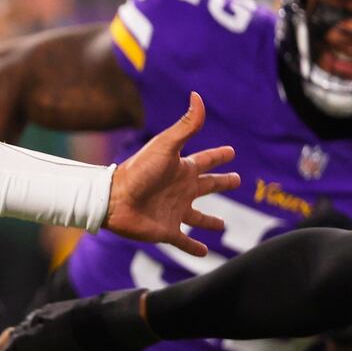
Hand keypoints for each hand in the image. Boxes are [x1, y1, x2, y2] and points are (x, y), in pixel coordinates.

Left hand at [105, 92, 237, 257]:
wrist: (114, 200)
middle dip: (222, 183)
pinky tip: (205, 253)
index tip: (232, 152)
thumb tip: (197, 97)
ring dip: (210, 222)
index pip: (206, 160)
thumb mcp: (165, 146)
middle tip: (237, 180)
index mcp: (182, 169)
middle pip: (208, 186)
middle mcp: (180, 190)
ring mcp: (174, 211)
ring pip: (199, 217)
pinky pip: (185, 242)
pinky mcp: (167, 231)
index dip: (219, 156)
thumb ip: (186, 125)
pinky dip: (195, 248)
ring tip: (222, 225)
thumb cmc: (138, 171)